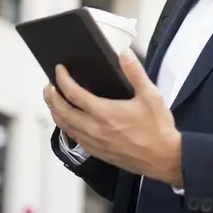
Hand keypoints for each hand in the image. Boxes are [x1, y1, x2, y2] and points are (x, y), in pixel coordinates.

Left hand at [43, 51, 183, 187]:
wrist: (164, 158)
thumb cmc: (158, 129)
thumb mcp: (150, 95)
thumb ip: (135, 72)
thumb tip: (124, 54)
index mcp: (104, 112)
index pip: (73, 93)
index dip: (63, 79)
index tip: (59, 70)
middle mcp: (94, 129)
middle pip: (62, 111)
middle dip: (52, 97)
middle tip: (49, 86)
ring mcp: (94, 143)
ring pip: (65, 127)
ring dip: (56, 113)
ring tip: (53, 102)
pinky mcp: (98, 153)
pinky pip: (75, 139)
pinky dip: (66, 128)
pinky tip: (69, 123)